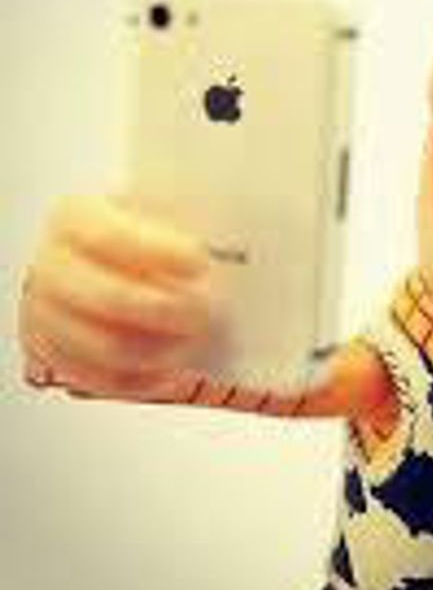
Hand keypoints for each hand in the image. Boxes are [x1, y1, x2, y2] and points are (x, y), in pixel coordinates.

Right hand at [19, 195, 215, 398]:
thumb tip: (229, 237)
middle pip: (109, 298)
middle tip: (207, 309)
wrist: (106, 259)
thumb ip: (182, 218)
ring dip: (161, 348)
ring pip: (106, 346)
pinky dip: (142, 379)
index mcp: (74, 218)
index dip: (157, 251)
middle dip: (166, 309)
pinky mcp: (55, 355)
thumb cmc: (143, 232)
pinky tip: (173, 370)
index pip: (109, 236)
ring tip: (196, 339)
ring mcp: (46, 314)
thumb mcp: (156, 209)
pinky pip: (99, 380)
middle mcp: (52, 266)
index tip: (200, 261)